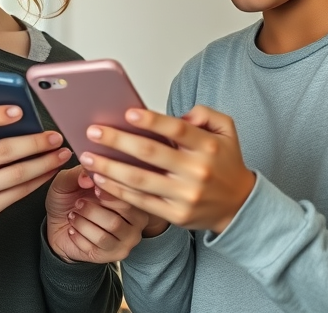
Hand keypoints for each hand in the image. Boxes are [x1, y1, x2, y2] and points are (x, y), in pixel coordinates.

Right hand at [0, 105, 70, 262]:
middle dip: (34, 141)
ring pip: (15, 173)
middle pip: (1, 150)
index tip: (19, 109)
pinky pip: (18, 192)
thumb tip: (1, 102)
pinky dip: (38, 179)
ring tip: (60, 152)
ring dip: (44, 162)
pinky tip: (49, 170)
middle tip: (53, 135)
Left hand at [45, 167, 148, 262]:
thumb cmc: (71, 198)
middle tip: (78, 203)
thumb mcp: (69, 181)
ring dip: (82, 224)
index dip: (110, 193)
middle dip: (91, 211)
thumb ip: (78, 174)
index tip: (94, 186)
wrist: (58, 225)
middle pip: (115, 221)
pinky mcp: (111, 255)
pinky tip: (72, 230)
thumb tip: (88, 178)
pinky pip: (93, 249)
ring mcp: (125, 241)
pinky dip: (78, 237)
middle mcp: (136, 221)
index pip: (130, 198)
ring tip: (73, 216)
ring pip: (103, 237)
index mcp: (133, 197)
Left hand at [81, 105, 254, 233]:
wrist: (239, 206)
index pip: (177, 130)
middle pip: (151, 154)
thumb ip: (205, 114)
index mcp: (208, 147)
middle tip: (93, 131)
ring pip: (140, 180)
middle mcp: (196, 171)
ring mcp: (185, 196)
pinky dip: (118, 191)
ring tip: (88, 157)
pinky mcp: (175, 215)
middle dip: (118, 141)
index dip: (152, 121)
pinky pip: (141, 202)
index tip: (128, 112)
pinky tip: (100, 180)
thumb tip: (179, 115)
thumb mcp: (226, 130)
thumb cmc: (225, 163)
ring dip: (109, 168)